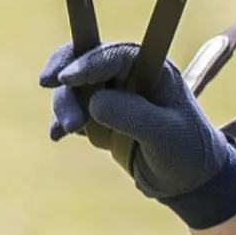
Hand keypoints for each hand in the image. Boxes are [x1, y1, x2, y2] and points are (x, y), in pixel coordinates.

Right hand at [41, 41, 235, 227]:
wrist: (186, 180)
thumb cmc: (185, 150)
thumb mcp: (164, 134)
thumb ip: (132, 115)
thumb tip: (95, 102)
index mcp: (153, 69)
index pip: (117, 54)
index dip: (89, 61)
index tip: (67, 78)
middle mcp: (130, 75)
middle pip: (87, 60)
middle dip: (66, 76)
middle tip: (49, 88)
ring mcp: (112, 94)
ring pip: (74, 87)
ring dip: (64, 105)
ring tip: (68, 130)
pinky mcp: (99, 117)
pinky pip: (72, 111)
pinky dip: (61, 121)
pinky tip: (57, 135)